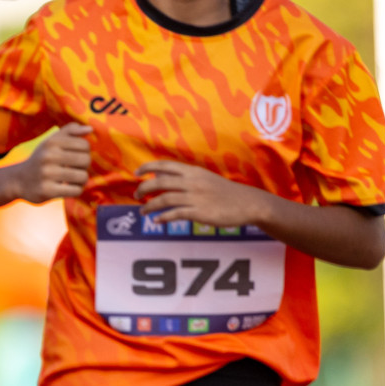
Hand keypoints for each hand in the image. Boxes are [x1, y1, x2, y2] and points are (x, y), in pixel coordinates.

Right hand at [10, 125, 90, 203]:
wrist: (18, 180)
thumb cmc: (41, 159)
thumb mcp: (51, 141)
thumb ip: (70, 131)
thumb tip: (90, 129)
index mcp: (51, 142)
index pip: (84, 145)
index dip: (85, 152)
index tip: (76, 156)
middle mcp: (48, 156)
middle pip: (85, 160)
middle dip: (84, 166)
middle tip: (75, 169)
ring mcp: (47, 174)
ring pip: (82, 177)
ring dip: (81, 180)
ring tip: (73, 179)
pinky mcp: (47, 191)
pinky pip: (75, 190)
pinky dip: (76, 190)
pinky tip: (68, 188)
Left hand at [135, 161, 270, 227]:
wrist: (248, 203)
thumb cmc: (225, 192)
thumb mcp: (204, 178)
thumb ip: (183, 177)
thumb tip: (158, 176)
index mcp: (194, 172)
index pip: (165, 165)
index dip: (148, 167)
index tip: (136, 172)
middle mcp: (193, 182)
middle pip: (160, 182)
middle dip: (143, 188)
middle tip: (136, 195)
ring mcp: (196, 197)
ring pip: (164, 199)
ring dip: (149, 206)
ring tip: (142, 211)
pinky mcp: (200, 213)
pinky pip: (175, 214)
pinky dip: (163, 217)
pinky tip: (157, 220)